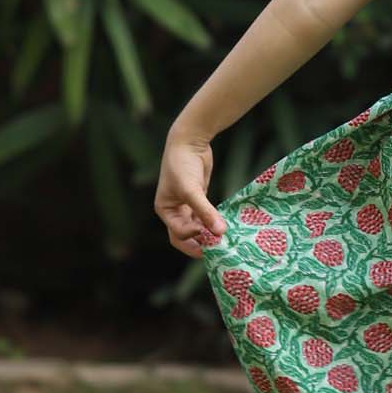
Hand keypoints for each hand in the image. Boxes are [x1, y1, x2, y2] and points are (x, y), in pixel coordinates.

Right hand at [155, 131, 224, 258]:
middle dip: (200, 244)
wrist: (188, 142)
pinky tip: (226, 226)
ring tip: (225, 241)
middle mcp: (174, 211)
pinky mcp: (199, 199)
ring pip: (197, 227)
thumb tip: (220, 232)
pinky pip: (205, 217)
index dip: (193, 239)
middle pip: (185, 237)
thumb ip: (205, 211)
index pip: (177, 234)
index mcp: (165, 210)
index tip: (210, 235)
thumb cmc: (183, 165)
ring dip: (208, 234)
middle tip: (219, 251)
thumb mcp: (192, 190)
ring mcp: (187, 205)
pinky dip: (213, 222)